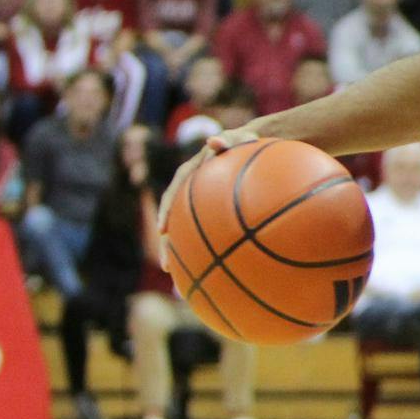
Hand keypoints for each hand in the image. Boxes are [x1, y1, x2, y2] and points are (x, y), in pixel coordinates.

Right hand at [156, 128, 260, 271]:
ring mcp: (204, 205)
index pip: (174, 193)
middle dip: (169, 245)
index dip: (165, 210)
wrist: (257, 148)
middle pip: (176, 221)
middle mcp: (193, 192)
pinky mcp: (216, 214)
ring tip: (184, 279)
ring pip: (190, 233)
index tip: (161, 230)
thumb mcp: (240, 139)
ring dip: (186, 254)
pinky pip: (211, 235)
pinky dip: (212, 252)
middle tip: (167, 266)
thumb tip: (212, 141)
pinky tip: (220, 272)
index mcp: (192, 174)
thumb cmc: (249, 143)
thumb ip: (229, 141)